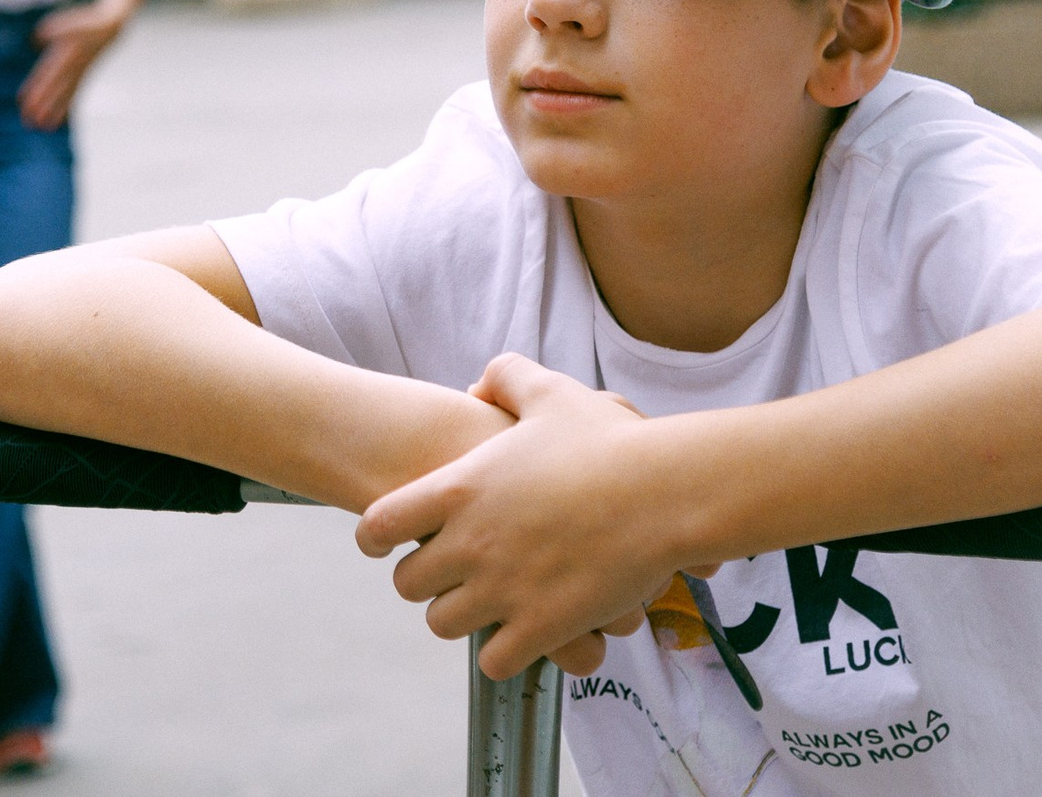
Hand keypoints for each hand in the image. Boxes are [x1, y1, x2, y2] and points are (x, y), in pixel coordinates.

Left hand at [19, 3, 125, 129]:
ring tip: (42, 128)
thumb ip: (48, 31)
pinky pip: (73, 96)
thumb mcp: (64, 22)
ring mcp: (80, 74)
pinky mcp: (83, 78)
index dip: (34, 88)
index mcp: (67, 53)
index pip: (47, 74)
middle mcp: (73, 67)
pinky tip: (57, 121)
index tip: (21, 102)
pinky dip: (65, 108)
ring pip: (65, 96)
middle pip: (55, 89)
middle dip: (41, 106)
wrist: (110, 28)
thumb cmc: (84, 22)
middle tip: (28, 122)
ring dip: (53, 112)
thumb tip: (34, 42)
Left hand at [357, 354, 686, 678]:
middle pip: (407, 584)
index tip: (385, 544)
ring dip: (462, 617)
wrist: (666, 493)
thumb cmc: (609, 442)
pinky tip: (521, 634)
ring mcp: (503, 591)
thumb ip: (504, 378)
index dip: (376, 537)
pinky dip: (504, 653)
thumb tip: (475, 387)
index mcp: (458, 490)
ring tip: (486, 604)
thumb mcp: (549, 391)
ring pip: (443, 625)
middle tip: (452, 573)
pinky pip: (493, 662)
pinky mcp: (542, 628)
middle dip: (426, 580)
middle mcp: (469, 544)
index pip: (378, 526)